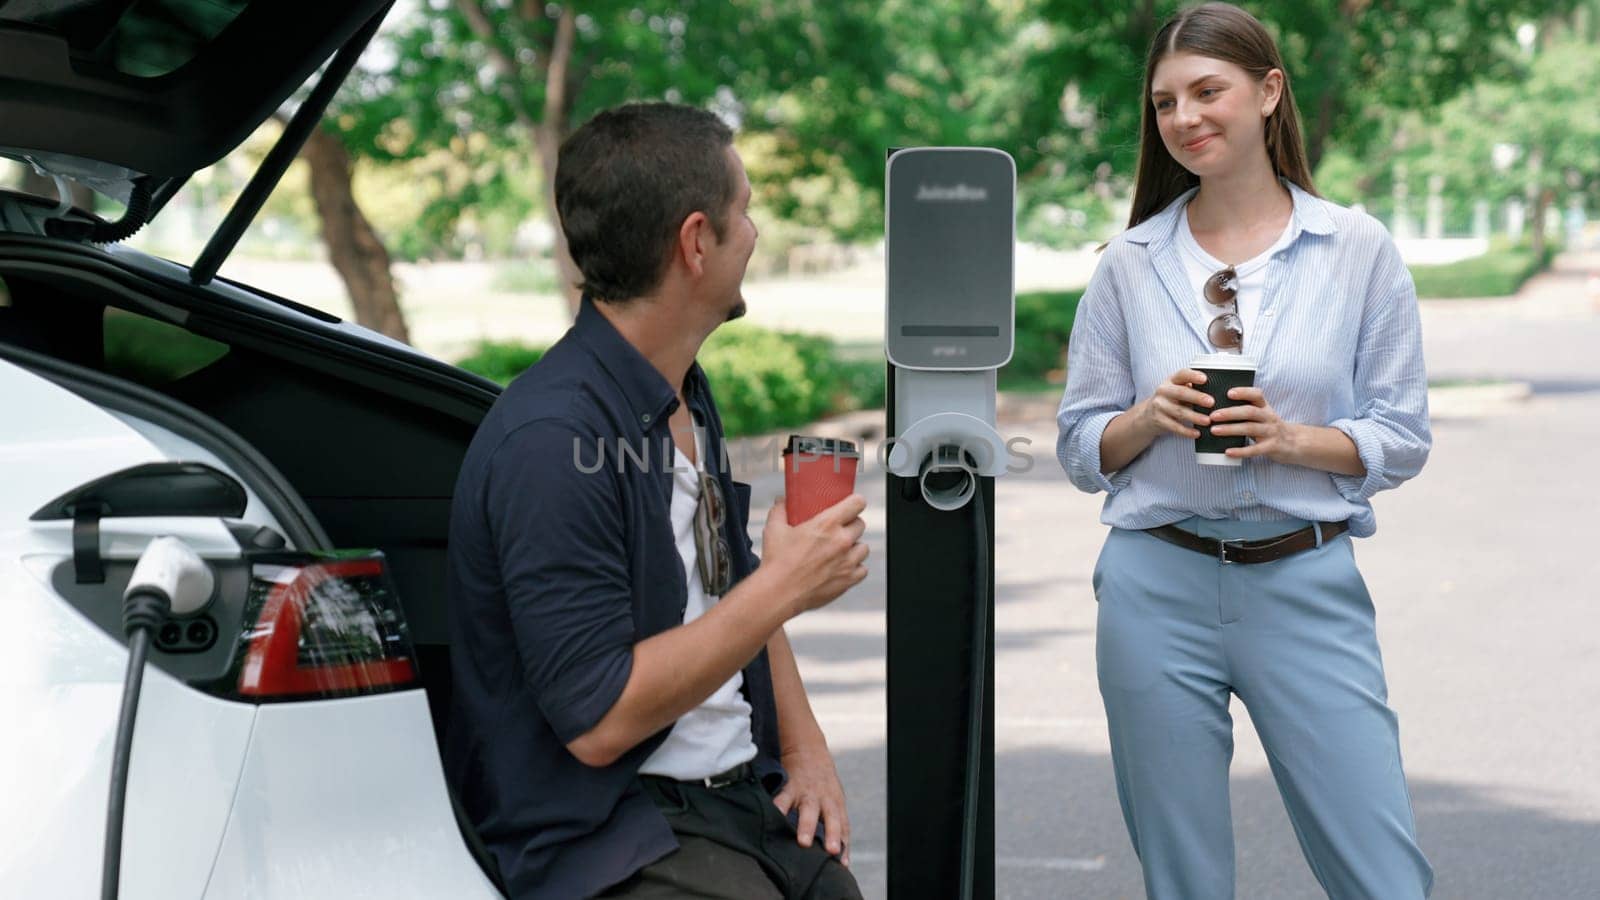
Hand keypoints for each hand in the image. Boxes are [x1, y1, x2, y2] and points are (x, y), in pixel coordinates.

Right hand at [760, 494, 869, 615]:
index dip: (855, 502)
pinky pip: (862, 569)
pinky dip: (855, 568)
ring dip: (854, 546)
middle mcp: (841, 541)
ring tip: (841, 550)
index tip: (850, 505)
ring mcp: (847, 562)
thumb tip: (782, 500)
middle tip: (839, 530)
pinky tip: (842, 567)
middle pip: (860, 524)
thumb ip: (780, 510)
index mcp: (827, 524)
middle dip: (851, 525)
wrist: (778, 593)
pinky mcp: (848, 580)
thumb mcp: (774, 528)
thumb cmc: (776, 561)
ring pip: (864, 548)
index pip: (857, 503)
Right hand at [773, 739, 851, 865]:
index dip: (844, 844)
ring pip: (808, 810)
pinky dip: (777, 809)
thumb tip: (835, 855)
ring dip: (806, 826)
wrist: (807, 748)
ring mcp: (808, 792)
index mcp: (836, 804)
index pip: (843, 826)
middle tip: (831, 851)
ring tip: (803, 842)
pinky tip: (773, 820)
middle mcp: (825, 799)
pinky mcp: (790, 786)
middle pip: (831, 818)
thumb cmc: (821, 783)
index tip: (843, 863)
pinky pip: (782, 799)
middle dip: (831, 835)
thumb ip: (833, 823)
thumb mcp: (832, 798)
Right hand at [1135, 368, 1216, 439]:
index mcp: (1171, 380)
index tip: (1205, 379)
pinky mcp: (1158, 419)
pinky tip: (1196, 433)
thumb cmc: (1171, 400)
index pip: (1182, 374)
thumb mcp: (1177, 389)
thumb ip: (1192, 388)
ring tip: (1207, 421)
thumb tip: (1218, 391)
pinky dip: (1186, 431)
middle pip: (1181, 393)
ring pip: (1179, 411)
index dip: (1193, 376)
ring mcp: (1159, 405)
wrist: (1147, 415)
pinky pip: (1174, 426)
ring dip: (1194, 417)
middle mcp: (1163, 390)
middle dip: (1197, 397)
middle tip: (1211, 402)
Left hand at [1208, 386, 1299, 461]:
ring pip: (1250, 429)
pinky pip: (1255, 449)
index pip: (1256, 395)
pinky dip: (1241, 451)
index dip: (1243, 392)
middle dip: (1230, 413)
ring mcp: (1271, 432)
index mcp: (1265, 408)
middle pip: (1249, 412)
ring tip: (1214, 430)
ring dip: (1230, 429)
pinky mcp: (1272, 447)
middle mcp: (1269, 417)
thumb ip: (1246, 412)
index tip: (1228, 393)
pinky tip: (1228, 452)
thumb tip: (1218, 409)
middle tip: (1212, 416)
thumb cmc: (1270, 428)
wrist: (1295, 443)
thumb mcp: (1263, 416)